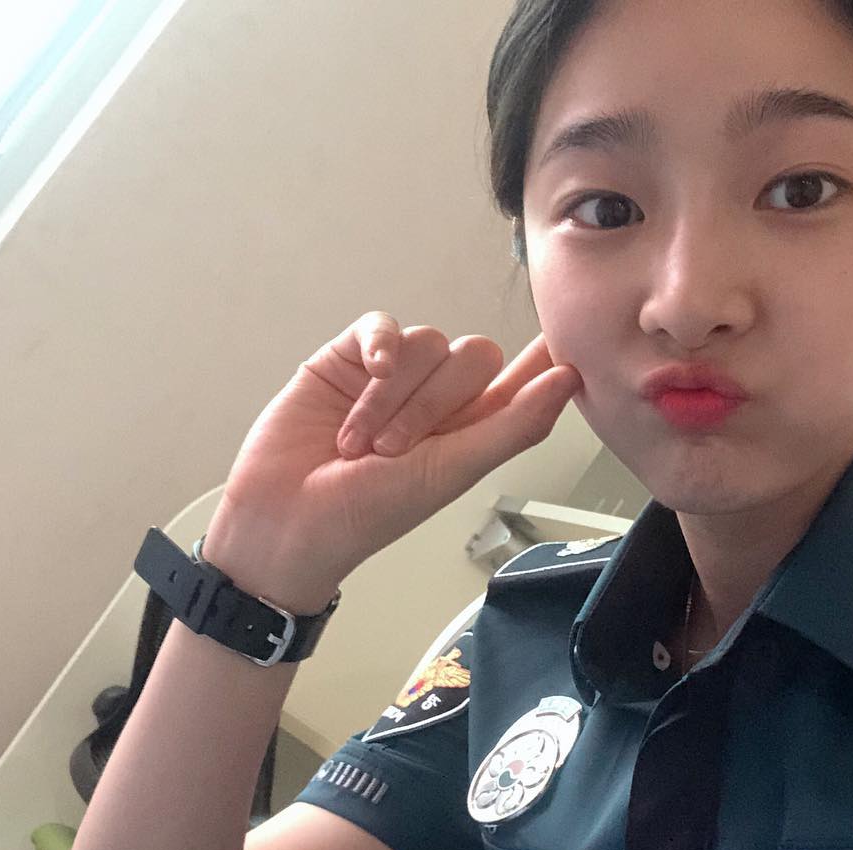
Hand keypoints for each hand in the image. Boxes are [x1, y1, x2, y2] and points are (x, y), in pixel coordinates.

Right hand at [203, 311, 582, 611]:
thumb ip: (513, 425)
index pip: (521, 382)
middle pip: (473, 357)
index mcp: (470, 432)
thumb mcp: (450, 471)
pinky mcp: (349, 358)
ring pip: (425, 344)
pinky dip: (380, 346)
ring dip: (392, 397)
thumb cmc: (364, 515)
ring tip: (358, 445)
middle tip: (394, 451)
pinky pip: (383, 326)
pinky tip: (368, 373)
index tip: (564, 341)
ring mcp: (392, 377)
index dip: (542, 362)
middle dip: (435, 402)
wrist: (284, 521)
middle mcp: (435, 400)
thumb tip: (568, 380)